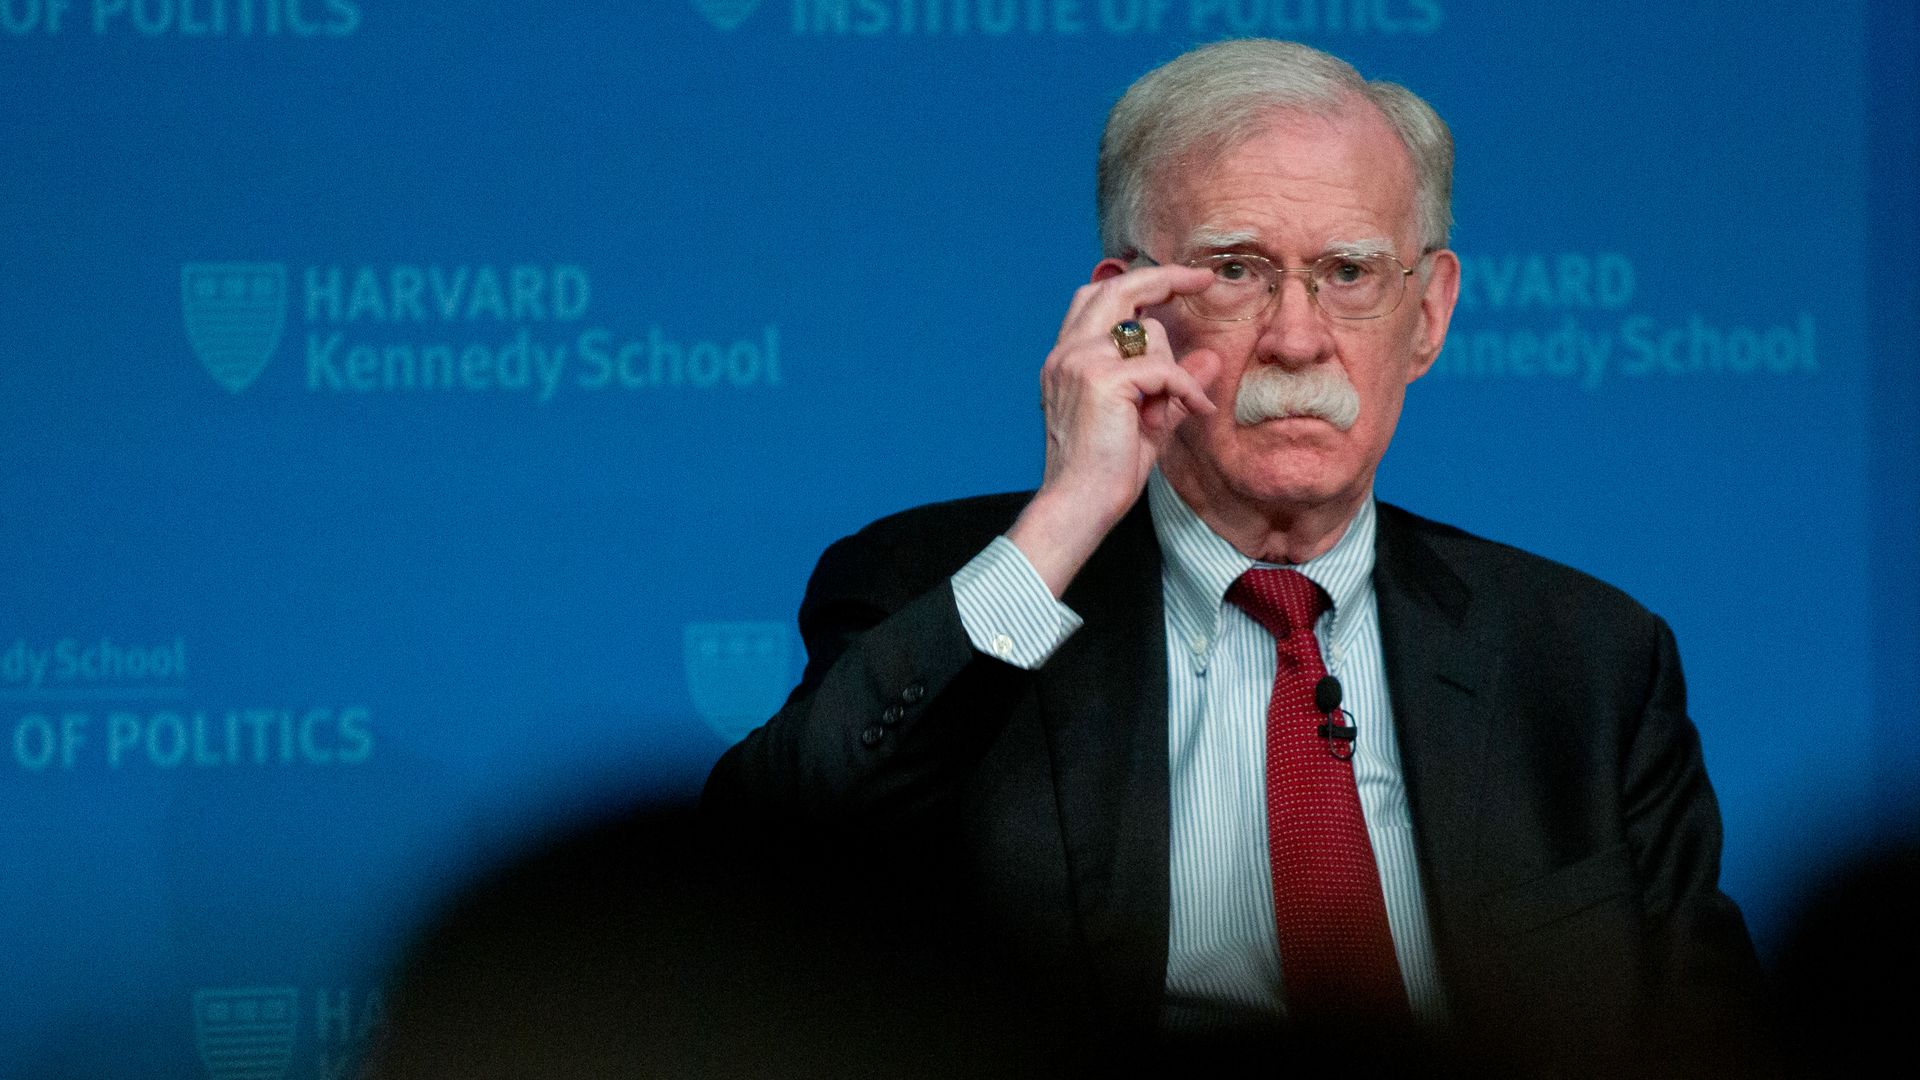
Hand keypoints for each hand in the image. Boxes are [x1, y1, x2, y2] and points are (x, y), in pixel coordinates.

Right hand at [1008, 264, 1220, 595]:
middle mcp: (1068, 353)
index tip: (1177, 281)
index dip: (1136, 283)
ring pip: (1149, 334)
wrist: (1077, 506)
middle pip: (1117, 289)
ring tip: (1166, 412)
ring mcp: (1081, 362)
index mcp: (1066, 359)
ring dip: (1172, 370)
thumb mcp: (1147, 419)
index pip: (1096, 299)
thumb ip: (1173, 385)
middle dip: (1164, 277)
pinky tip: (1194, 411)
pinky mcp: (1102, 380)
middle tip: (1203, 278)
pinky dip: (1185, 389)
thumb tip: (1211, 356)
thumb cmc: (1104, 471)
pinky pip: (1164, 369)